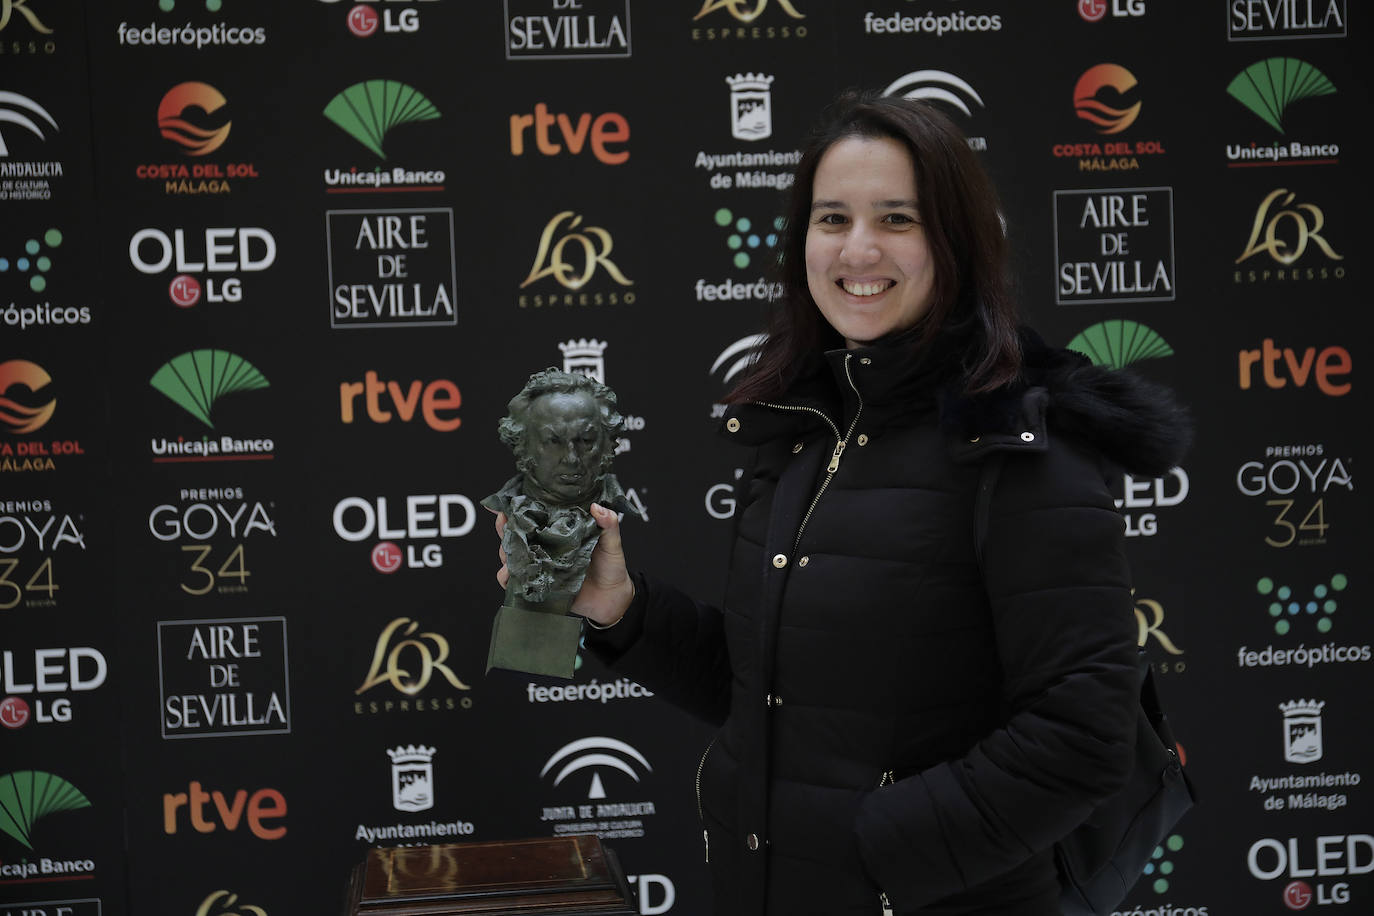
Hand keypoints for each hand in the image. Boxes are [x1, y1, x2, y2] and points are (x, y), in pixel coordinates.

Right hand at [491, 503, 633, 626]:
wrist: (612, 597)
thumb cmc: (611, 566)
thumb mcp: (612, 543)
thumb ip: (608, 525)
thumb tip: (597, 508)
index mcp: (560, 532)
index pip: (535, 517)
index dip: (517, 509)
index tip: (505, 504)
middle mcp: (546, 547)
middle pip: (516, 535)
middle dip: (505, 529)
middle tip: (504, 524)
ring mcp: (541, 565)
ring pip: (512, 557)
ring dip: (506, 554)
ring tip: (511, 553)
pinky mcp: (539, 584)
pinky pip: (517, 582)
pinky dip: (509, 579)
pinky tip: (512, 576)